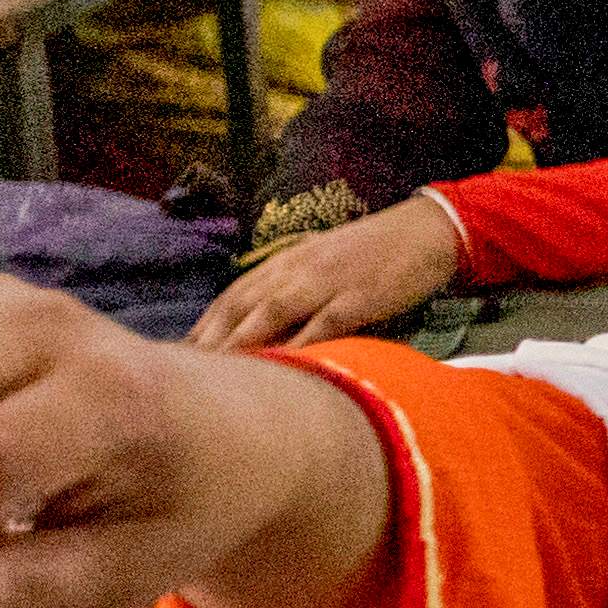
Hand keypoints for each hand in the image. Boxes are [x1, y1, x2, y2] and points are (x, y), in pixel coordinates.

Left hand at [189, 196, 470, 354]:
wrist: (429, 230)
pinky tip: (281, 369)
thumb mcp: (326, 261)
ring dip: (240, 343)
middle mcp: (298, 268)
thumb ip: (294, 286)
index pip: (232, 294)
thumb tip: (263, 321)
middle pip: (241, 304)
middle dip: (209, 339)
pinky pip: (322, 324)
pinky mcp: (359, 296)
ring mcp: (327, 281)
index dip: (203, 325)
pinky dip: (298, 345)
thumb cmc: (377, 251)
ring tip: (214, 376)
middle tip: (180, 374)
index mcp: (288, 261)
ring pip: (271, 313)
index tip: (178, 356)